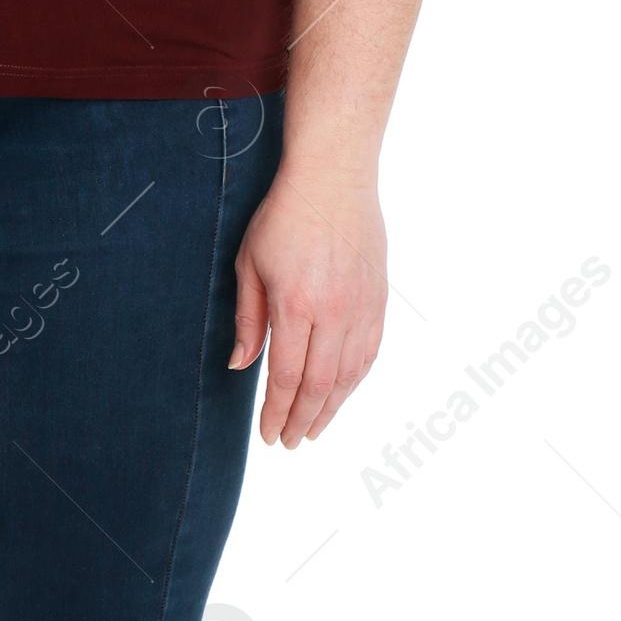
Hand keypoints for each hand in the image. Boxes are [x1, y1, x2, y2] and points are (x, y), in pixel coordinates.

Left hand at [230, 168, 386, 446]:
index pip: (288, 376)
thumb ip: (248, 320)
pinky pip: (370, 352)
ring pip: (350, 374)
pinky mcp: (379, 299)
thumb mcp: (249, 265)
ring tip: (313, 429)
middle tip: (289, 442)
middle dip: (302, 419)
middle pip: (321, 384)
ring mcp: (362, 306)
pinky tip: (341, 394)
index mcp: (296, 304)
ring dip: (332, 408)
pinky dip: (355, 381)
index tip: (268, 434)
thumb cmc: (283, 217)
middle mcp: (334, 311)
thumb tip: (241, 366)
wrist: (334, 179)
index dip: (277, 411)